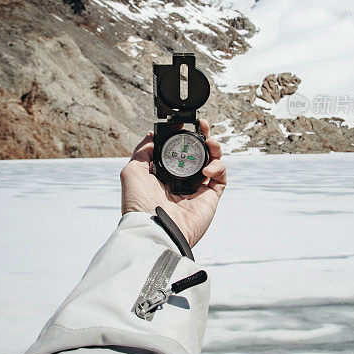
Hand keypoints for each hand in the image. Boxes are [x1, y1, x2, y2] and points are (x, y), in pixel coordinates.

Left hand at [120, 119, 225, 247]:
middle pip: (198, 153)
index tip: (184, 125)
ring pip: (213, 162)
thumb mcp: (132, 172)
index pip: (179, 151)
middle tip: (202, 125)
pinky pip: (221, 178)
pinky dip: (218, 168)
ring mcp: (197, 189)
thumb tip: (151, 136)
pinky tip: (207, 170)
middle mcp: (181, 180)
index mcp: (164, 174)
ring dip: (214, 148)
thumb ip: (142, 152)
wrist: (153, 228)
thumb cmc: (139, 204)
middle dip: (203, 137)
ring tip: (210, 142)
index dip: (184, 136)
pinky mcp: (210, 198)